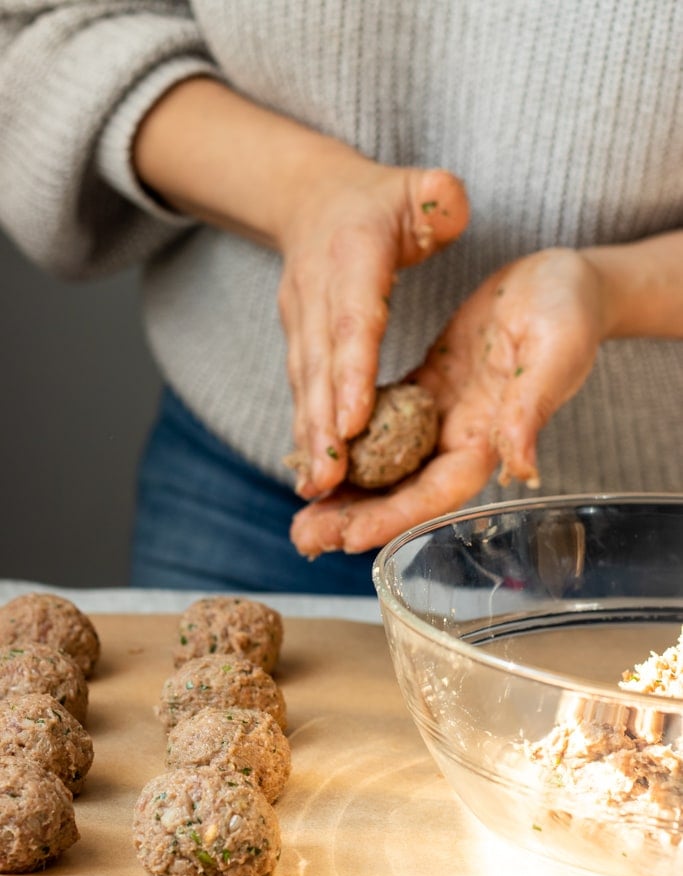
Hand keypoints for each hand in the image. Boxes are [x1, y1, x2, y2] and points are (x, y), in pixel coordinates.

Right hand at [277, 160, 468, 496]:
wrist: (309, 199)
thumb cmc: (379, 201)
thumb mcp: (419, 188)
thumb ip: (438, 198)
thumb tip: (448, 210)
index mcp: (354, 255)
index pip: (354, 319)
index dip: (350, 370)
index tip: (353, 422)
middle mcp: (319, 292)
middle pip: (319, 365)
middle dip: (323, 425)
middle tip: (329, 480)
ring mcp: (301, 319)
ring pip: (304, 385)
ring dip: (309, 437)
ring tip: (316, 490)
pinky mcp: (298, 340)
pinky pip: (302, 390)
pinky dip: (306, 430)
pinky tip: (313, 473)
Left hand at [291, 246, 605, 555]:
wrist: (563, 280)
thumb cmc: (568, 311)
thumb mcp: (554, 353)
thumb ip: (532, 409)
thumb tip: (519, 467)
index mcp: (490, 436)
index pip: (437, 492)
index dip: (393, 517)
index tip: (347, 538)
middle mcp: (461, 437)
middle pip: (403, 492)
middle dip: (354, 518)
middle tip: (303, 539)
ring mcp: (442, 417)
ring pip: (387, 466)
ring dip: (346, 491)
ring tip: (302, 514)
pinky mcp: (428, 390)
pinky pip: (383, 425)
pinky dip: (353, 444)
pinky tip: (320, 454)